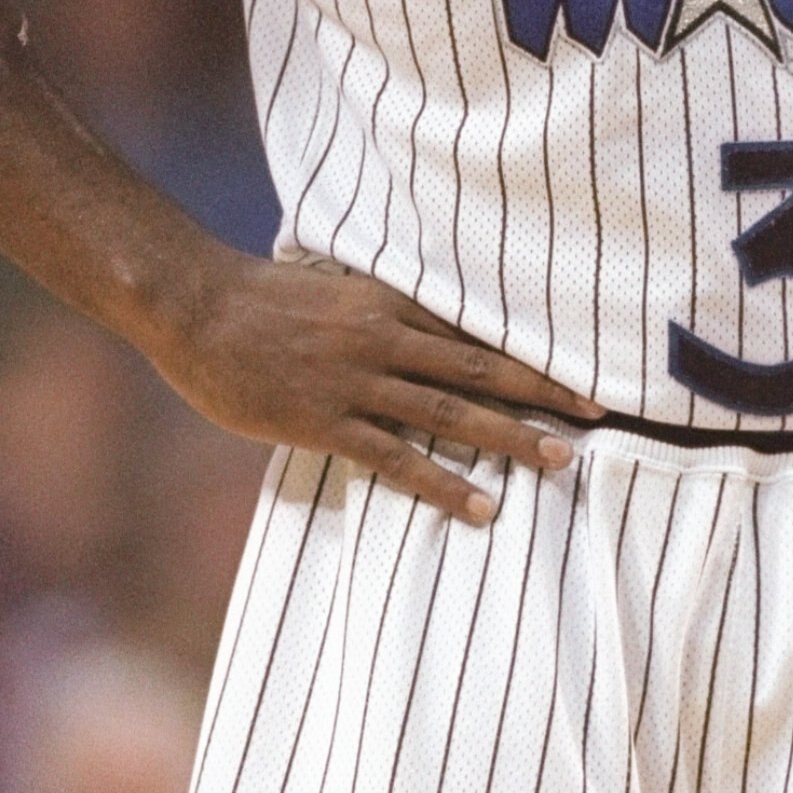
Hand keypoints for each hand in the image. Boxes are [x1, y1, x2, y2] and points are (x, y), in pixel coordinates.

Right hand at [149, 253, 602, 522]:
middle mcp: (383, 338)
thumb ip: (377, 309)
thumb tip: (415, 325)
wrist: (194, 304)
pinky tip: (483, 506)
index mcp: (388, 303)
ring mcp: (355, 381)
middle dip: (543, 393)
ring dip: (510, 437)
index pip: (475, 332)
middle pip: (480, 369)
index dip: (529, 355)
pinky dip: (444, 484)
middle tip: (597, 415)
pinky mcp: (324, 420)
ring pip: (451, 414)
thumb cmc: (257, 297)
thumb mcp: (331, 287)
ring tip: (560, 460)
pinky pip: (397, 458)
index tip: (578, 371)